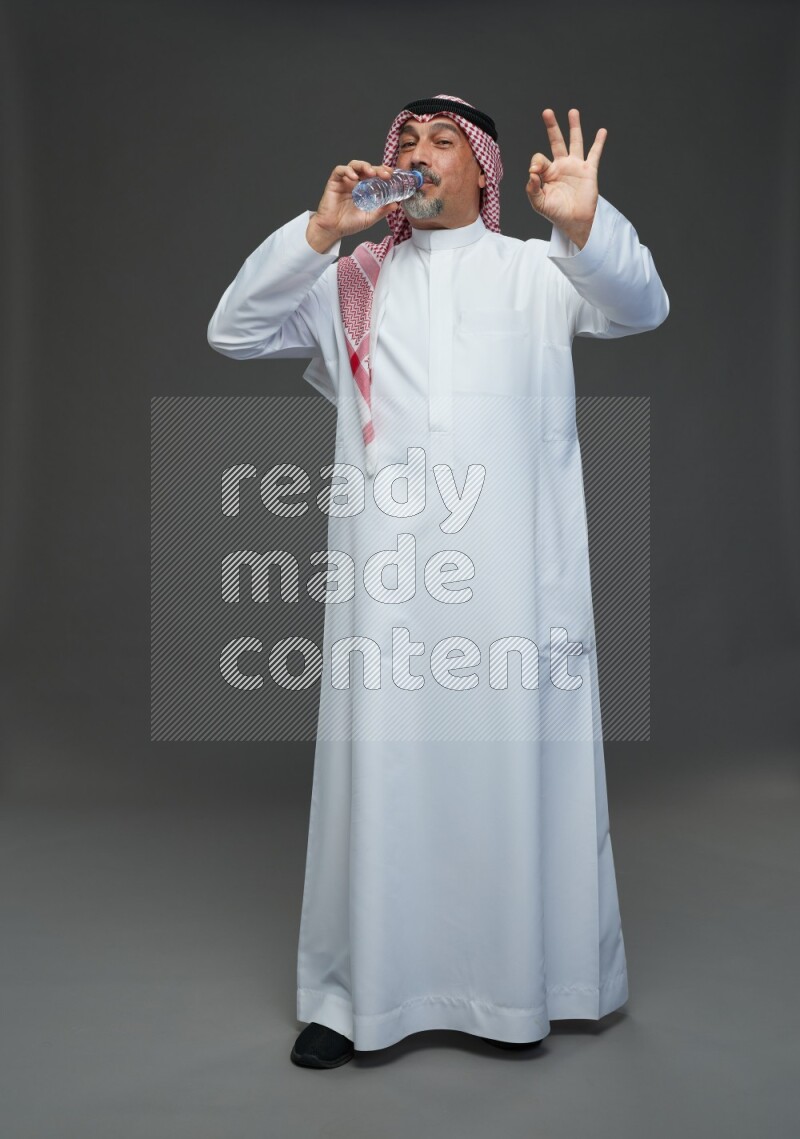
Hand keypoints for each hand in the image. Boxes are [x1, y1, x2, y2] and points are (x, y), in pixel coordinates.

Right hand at [306, 161, 398, 251]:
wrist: (333, 230)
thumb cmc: (349, 223)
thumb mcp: (370, 217)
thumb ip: (382, 211)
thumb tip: (396, 204)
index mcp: (364, 188)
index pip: (375, 175)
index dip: (383, 171)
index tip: (391, 173)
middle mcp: (355, 182)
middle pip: (366, 168)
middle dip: (376, 168)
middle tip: (385, 174)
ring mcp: (345, 181)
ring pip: (354, 165)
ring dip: (363, 166)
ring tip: (370, 173)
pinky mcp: (334, 182)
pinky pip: (339, 170)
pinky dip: (347, 171)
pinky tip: (353, 177)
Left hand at [526, 109, 605, 248]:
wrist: (574, 222)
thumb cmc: (556, 213)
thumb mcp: (539, 203)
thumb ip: (532, 189)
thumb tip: (531, 173)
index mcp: (547, 173)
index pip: (539, 159)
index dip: (536, 162)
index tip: (535, 172)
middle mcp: (561, 166)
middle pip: (556, 141)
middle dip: (552, 126)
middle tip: (547, 112)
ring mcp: (575, 167)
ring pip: (575, 142)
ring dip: (574, 126)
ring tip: (572, 112)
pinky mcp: (589, 171)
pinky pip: (594, 154)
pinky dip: (599, 143)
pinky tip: (602, 132)